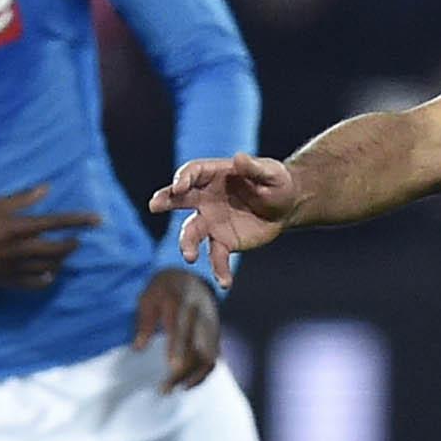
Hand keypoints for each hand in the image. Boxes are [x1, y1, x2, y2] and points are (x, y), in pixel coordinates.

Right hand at [0, 183, 101, 287]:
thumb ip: (22, 198)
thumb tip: (46, 189)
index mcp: (18, 227)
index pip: (58, 222)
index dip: (80, 220)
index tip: (98, 220)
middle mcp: (22, 249)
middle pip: (60, 249)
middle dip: (73, 243)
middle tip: (75, 239)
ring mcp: (16, 268)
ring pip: (51, 266)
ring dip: (61, 260)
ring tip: (62, 253)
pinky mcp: (9, 281)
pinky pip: (36, 283)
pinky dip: (46, 278)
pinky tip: (48, 272)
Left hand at [131, 269, 221, 392]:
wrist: (190, 279)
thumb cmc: (163, 290)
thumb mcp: (147, 298)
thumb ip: (144, 322)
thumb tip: (138, 348)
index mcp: (182, 303)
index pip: (182, 328)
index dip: (179, 347)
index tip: (172, 367)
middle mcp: (201, 315)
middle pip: (198, 346)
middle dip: (185, 370)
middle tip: (165, 389)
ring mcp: (212, 326)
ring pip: (209, 355)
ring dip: (194, 376)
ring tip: (175, 390)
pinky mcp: (216, 335)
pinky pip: (213, 358)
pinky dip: (202, 373)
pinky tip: (186, 385)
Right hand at [150, 153, 302, 285]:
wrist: (287, 206)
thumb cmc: (276, 182)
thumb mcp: (271, 173)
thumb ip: (254, 168)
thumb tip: (239, 158)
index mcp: (214, 176)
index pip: (192, 173)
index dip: (183, 178)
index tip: (179, 186)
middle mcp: (205, 198)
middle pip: (179, 199)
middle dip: (165, 201)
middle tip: (154, 205)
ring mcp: (211, 222)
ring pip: (192, 233)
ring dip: (187, 244)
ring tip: (189, 257)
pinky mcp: (223, 242)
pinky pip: (217, 257)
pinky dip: (219, 270)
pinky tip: (225, 282)